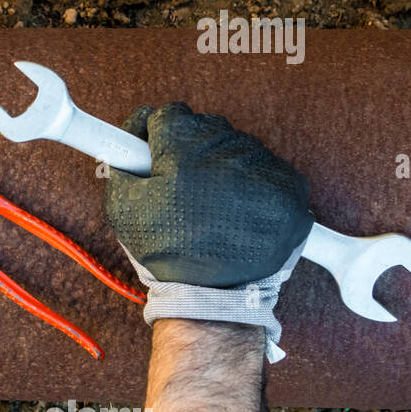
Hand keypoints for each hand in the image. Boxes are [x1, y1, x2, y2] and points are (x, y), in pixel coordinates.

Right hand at [104, 103, 312, 359]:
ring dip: (219, 169)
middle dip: (186, 153)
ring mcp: (265, 164)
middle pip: (202, 130)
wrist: (219, 297)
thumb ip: (119, 163)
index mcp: (184, 142)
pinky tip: (236, 215)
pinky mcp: (292, 186)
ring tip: (209, 209)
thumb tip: (125, 138)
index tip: (147, 155)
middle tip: (176, 190)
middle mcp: (228, 144)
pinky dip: (249, 187)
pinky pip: (264, 172)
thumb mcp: (123, 208)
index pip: (165, 115)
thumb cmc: (169, 252)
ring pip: (233, 150)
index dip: (151, 135)